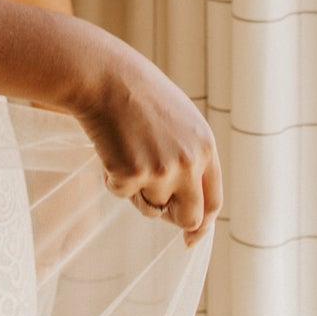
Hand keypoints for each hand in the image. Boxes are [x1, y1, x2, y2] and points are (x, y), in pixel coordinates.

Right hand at [71, 38, 221, 247]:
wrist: (102, 75)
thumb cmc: (136, 94)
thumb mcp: (179, 120)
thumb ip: (189, 156)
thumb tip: (184, 201)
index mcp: (205, 147)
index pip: (213, 201)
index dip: (201, 225)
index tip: (190, 239)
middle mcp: (189, 163)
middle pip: (188, 218)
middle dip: (170, 217)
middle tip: (150, 199)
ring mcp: (161, 170)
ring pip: (150, 207)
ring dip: (136, 190)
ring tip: (125, 151)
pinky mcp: (131, 174)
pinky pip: (120, 193)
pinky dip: (111, 176)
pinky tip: (110, 146)